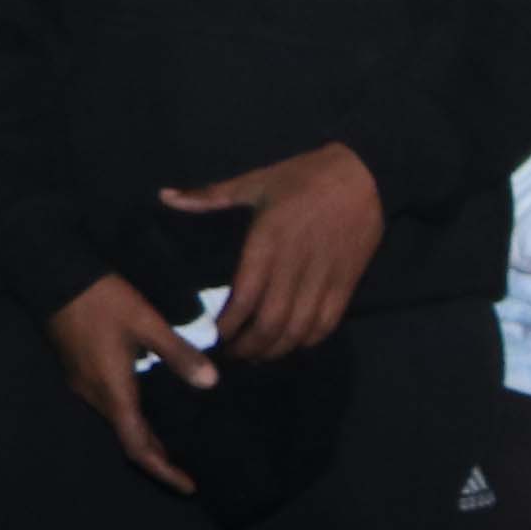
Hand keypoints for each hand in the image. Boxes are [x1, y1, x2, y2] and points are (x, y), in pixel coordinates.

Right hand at [45, 273, 216, 489]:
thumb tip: (211, 383)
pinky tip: (150, 408)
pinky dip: (132, 417)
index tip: (188, 486)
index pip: (138, 446)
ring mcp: (82, 383)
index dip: (164, 470)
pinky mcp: (78, 369)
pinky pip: (110, 405)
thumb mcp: (147, 322)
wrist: (50, 274)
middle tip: (187, 470)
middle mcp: (94, 395)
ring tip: (174, 445)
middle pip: (127, 439)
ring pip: (117, 422)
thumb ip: (178, 353)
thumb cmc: (101, 299)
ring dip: (144, 438)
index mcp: (112, 391)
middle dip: (157, 458)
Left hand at [156, 143, 384, 360]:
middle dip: (249, 346)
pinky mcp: (347, 282)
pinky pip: (327, 323)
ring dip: (277, 349)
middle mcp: (296, 265)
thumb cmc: (304, 178)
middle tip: (232, 354)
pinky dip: (308, 340)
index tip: (214, 335)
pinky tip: (293, 344)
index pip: (245, 298)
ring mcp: (324, 277)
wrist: (364, 174)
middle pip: (271, 323)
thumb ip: (210, 197)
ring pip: (299, 329)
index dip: (228, 325)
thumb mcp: (255, 181)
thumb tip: (165, 197)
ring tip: (258, 355)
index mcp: (269, 242)